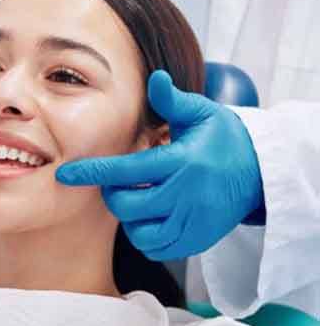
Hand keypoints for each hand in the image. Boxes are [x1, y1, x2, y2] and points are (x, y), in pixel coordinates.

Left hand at [56, 70, 264, 259]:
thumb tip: (154, 78)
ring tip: (139, 199)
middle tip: (120, 183)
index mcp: (181, 162)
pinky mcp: (197, 240)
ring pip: (140, 232)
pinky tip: (151, 217)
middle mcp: (186, 195)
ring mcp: (193, 222)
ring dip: (130, 217)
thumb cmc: (223, 138)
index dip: (92, 173)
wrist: (260, 172)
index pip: (126, 171)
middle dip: (113, 195)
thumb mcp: (201, 113)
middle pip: (127, 206)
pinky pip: (157, 248)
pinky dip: (146, 236)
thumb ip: (172, 101)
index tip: (65, 174)